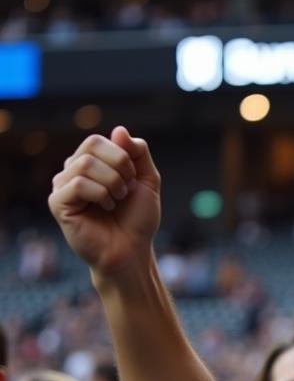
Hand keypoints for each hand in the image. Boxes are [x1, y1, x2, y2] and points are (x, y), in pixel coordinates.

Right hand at [48, 126, 160, 277]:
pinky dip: (100, 195)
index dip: (122, 157)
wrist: (133, 251)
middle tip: (125, 192)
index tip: (132, 180)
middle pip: (91, 146)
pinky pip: (77, 184)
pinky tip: (105, 209)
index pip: (98, 141)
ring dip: (112, 184)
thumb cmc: (137, 220)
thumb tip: (119, 130)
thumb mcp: (147, 181)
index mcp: (90, 164)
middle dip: (119, 167)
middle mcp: (72, 172)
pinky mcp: (58, 203)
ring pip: (84, 164)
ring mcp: (62, 187)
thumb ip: (138, 153)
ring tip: (116, 202)